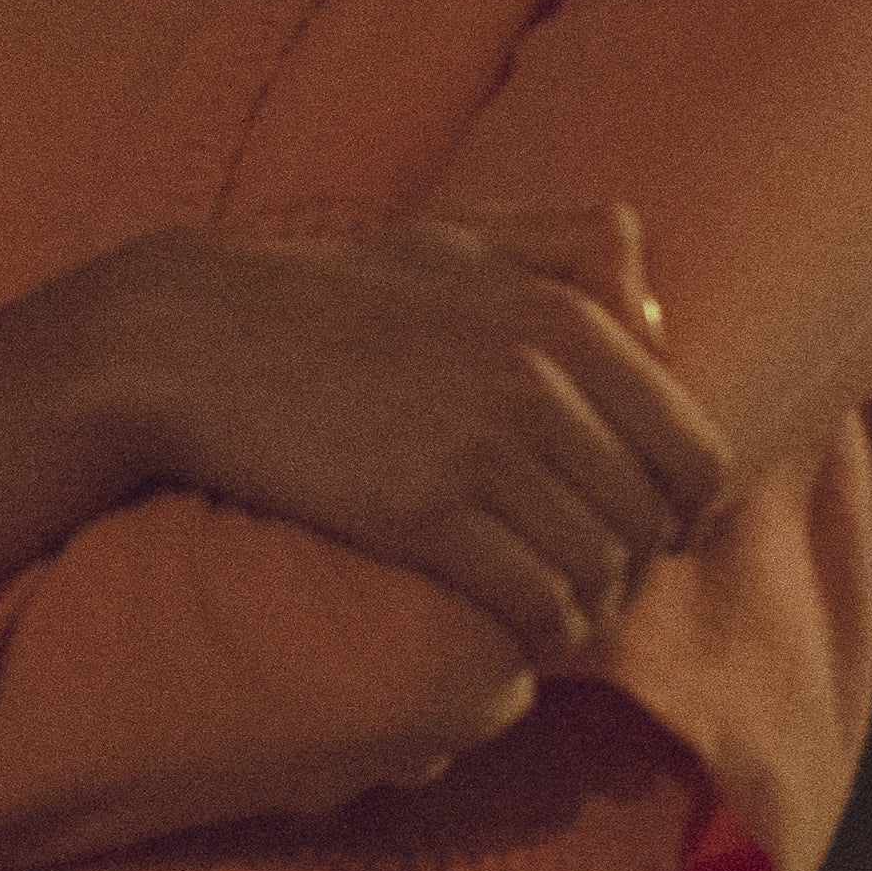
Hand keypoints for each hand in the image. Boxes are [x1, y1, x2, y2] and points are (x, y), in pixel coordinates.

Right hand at [0, 207, 732, 661]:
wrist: (177, 338)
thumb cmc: (307, 288)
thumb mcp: (446, 237)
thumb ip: (562, 248)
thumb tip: (658, 315)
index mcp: (561, 312)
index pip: (694, 451)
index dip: (680, 512)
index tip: (638, 533)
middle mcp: (539, 378)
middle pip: (651, 523)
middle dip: (630, 567)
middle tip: (583, 583)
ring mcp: (483, 447)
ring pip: (599, 573)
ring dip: (582, 610)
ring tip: (546, 615)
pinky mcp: (423, 514)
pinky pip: (533, 603)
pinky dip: (535, 633)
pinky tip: (508, 631)